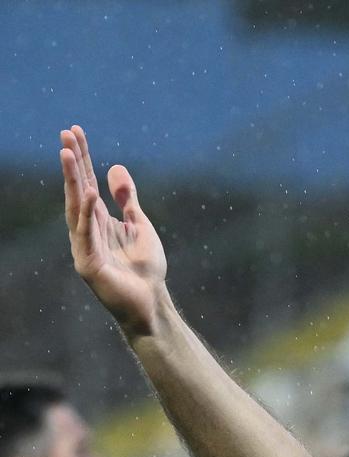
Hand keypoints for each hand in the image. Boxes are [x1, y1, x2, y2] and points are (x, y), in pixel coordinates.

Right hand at [60, 125, 168, 335]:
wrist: (151, 302)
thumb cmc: (145, 268)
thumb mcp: (140, 225)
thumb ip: (127, 199)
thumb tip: (114, 167)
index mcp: (98, 219)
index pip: (86, 182)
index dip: (81, 157)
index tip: (75, 131)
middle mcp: (86, 229)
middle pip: (77, 189)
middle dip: (72, 162)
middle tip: (65, 133)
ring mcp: (84, 246)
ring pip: (75, 207)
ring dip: (71, 180)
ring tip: (67, 153)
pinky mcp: (88, 264)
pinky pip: (86, 234)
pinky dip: (87, 213)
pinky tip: (89, 192)